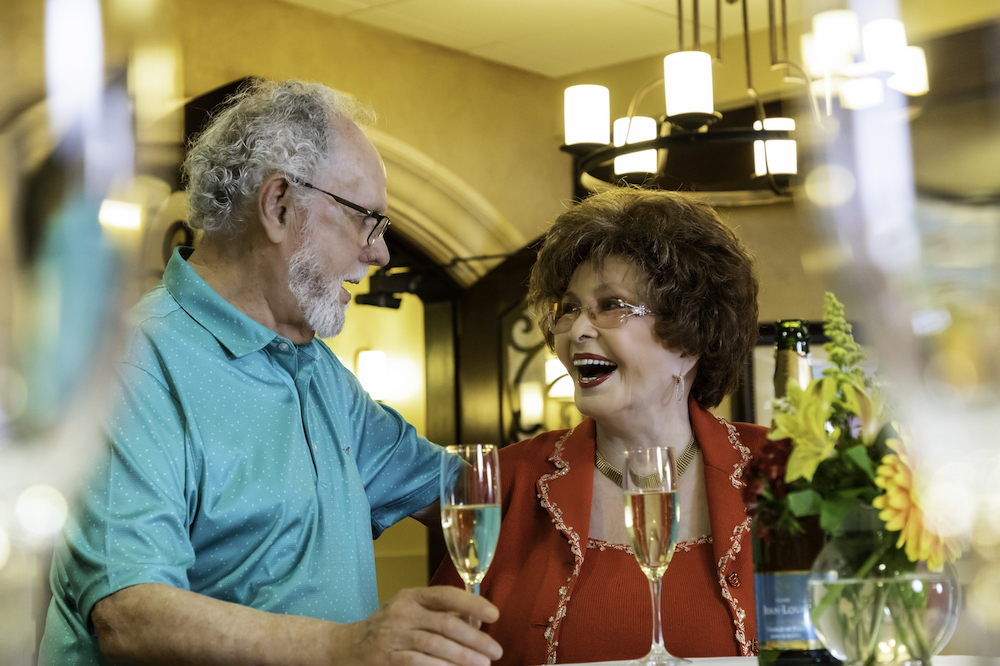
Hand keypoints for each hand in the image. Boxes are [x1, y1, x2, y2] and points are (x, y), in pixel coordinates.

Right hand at [338, 586, 501, 665]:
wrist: (346, 646)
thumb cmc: (389, 627)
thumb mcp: (412, 612)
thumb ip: (442, 614)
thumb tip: (477, 622)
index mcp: (412, 596)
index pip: (447, 595)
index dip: (473, 603)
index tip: (494, 614)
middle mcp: (402, 612)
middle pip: (446, 623)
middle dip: (475, 639)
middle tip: (494, 651)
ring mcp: (393, 635)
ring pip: (436, 645)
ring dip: (463, 657)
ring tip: (482, 664)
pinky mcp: (387, 658)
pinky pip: (418, 663)